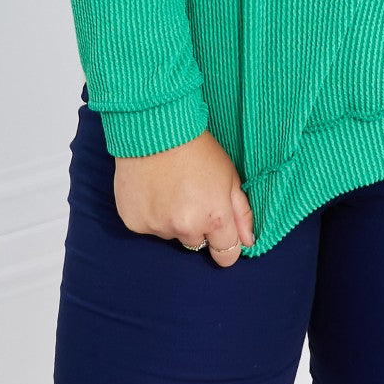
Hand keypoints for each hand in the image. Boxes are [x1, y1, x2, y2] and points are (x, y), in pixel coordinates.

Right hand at [113, 129, 255, 266]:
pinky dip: (150, 213)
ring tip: (169, 187)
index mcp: (215, 219)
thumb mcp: (229, 175)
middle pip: (196, 243)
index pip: (226, 255)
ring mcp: (157, 227)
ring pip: (170, 234)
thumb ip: (241, 212)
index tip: (220, 231)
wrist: (155, 128)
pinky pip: (147, 226)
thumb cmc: (197, 147)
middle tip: (190, 194)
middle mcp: (186, 228)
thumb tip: (248, 242)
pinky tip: (151, 189)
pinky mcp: (134, 222)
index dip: (225, 244)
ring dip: (171, 219)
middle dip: (197, 225)